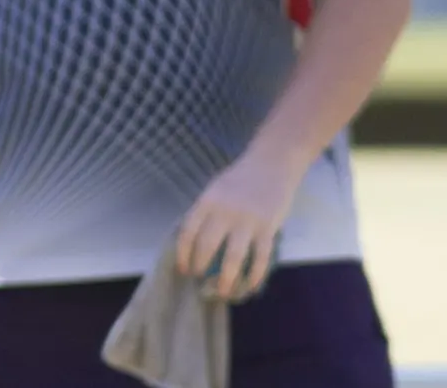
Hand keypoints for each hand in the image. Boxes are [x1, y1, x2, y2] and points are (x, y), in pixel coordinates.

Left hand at [175, 152, 301, 301]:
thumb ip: (206, 212)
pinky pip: (260, 258)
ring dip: (227, 279)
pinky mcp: (268, 228)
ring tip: (223, 291)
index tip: (183, 269)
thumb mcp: (215, 190)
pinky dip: (255, 275)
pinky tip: (251, 285)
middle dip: (201, 267)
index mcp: (206, 201)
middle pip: (207, 246)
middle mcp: (224, 212)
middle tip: (200, 280)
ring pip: (233, 258)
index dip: (182, 254)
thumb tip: (195, 242)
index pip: (187, 232)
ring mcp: (247, 221)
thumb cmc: (240, 178)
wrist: (272, 164)